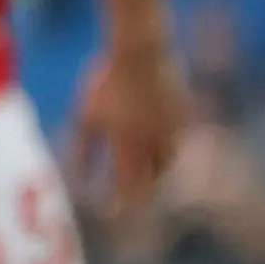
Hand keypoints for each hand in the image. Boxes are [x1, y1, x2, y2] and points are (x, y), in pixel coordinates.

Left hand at [72, 26, 188, 212]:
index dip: (119, 204)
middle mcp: (154, 143)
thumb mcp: (86, 115)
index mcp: (128, 144)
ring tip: (142, 179)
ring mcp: (173, 130)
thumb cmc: (106, 81)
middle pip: (151, 183)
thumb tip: (78, 177)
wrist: (141, 50)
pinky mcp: (186, 117)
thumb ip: (82, 149)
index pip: (126, 187)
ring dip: (155, 176)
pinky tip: (157, 154)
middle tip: (129, 202)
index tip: (110, 213)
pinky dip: (167, 153)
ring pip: (168, 166)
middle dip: (139, 195)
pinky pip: (178, 144)